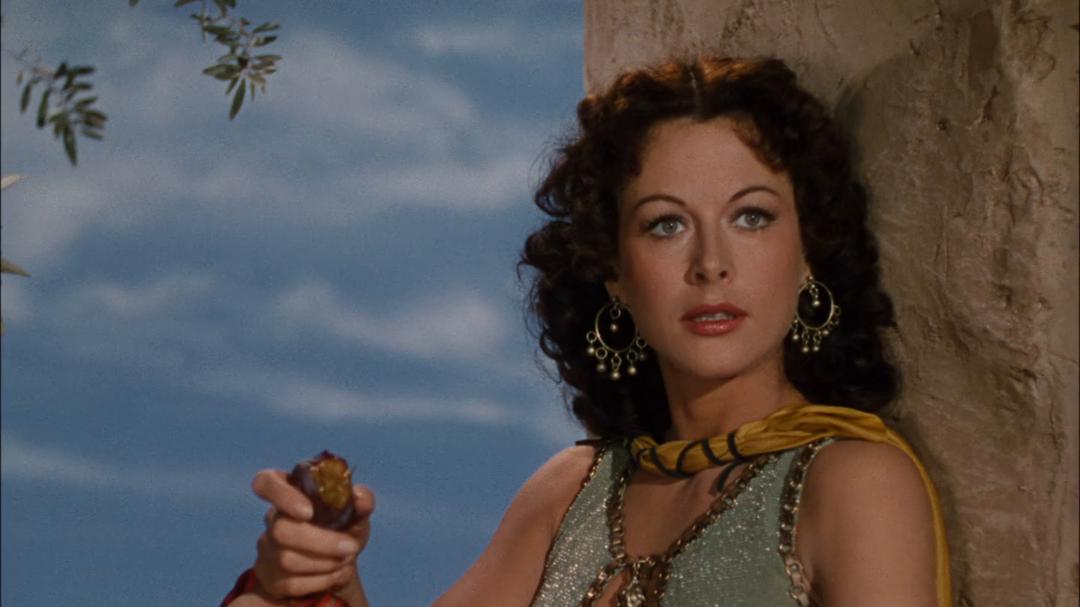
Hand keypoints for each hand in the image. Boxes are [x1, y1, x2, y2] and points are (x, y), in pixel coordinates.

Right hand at [250, 469, 375, 599]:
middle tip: (351, 547)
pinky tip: (337, 573)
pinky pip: (291, 583)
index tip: (308, 512)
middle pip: (281, 530)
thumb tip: (360, 497)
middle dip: (321, 542)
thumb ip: (362, 500)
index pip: (266, 482)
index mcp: (290, 490)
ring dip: (325, 562)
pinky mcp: (270, 577)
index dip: (282, 496)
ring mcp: (267, 549)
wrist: (340, 560)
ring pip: (287, 559)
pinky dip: (322, 580)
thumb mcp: (357, 511)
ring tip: (348, 558)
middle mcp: (273, 518)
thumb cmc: (344, 526)